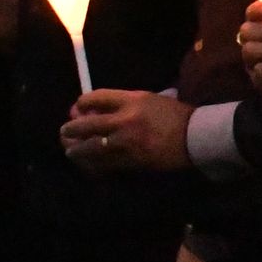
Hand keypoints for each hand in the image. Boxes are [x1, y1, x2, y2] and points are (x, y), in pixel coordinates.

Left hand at [62, 89, 195, 172]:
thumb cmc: (178, 116)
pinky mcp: (129, 160)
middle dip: (70, 128)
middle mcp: (124, 119)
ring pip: (89, 147)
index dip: (81, 103)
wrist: (196, 137)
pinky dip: (92, 164)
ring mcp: (125, 142)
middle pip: (85, 124)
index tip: (77, 107)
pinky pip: (103, 164)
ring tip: (71, 151)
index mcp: (132, 100)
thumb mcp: (153, 100)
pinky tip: (88, 164)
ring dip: (76, 149)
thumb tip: (102, 109)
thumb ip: (128, 102)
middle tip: (65, 132)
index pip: (95, 97)